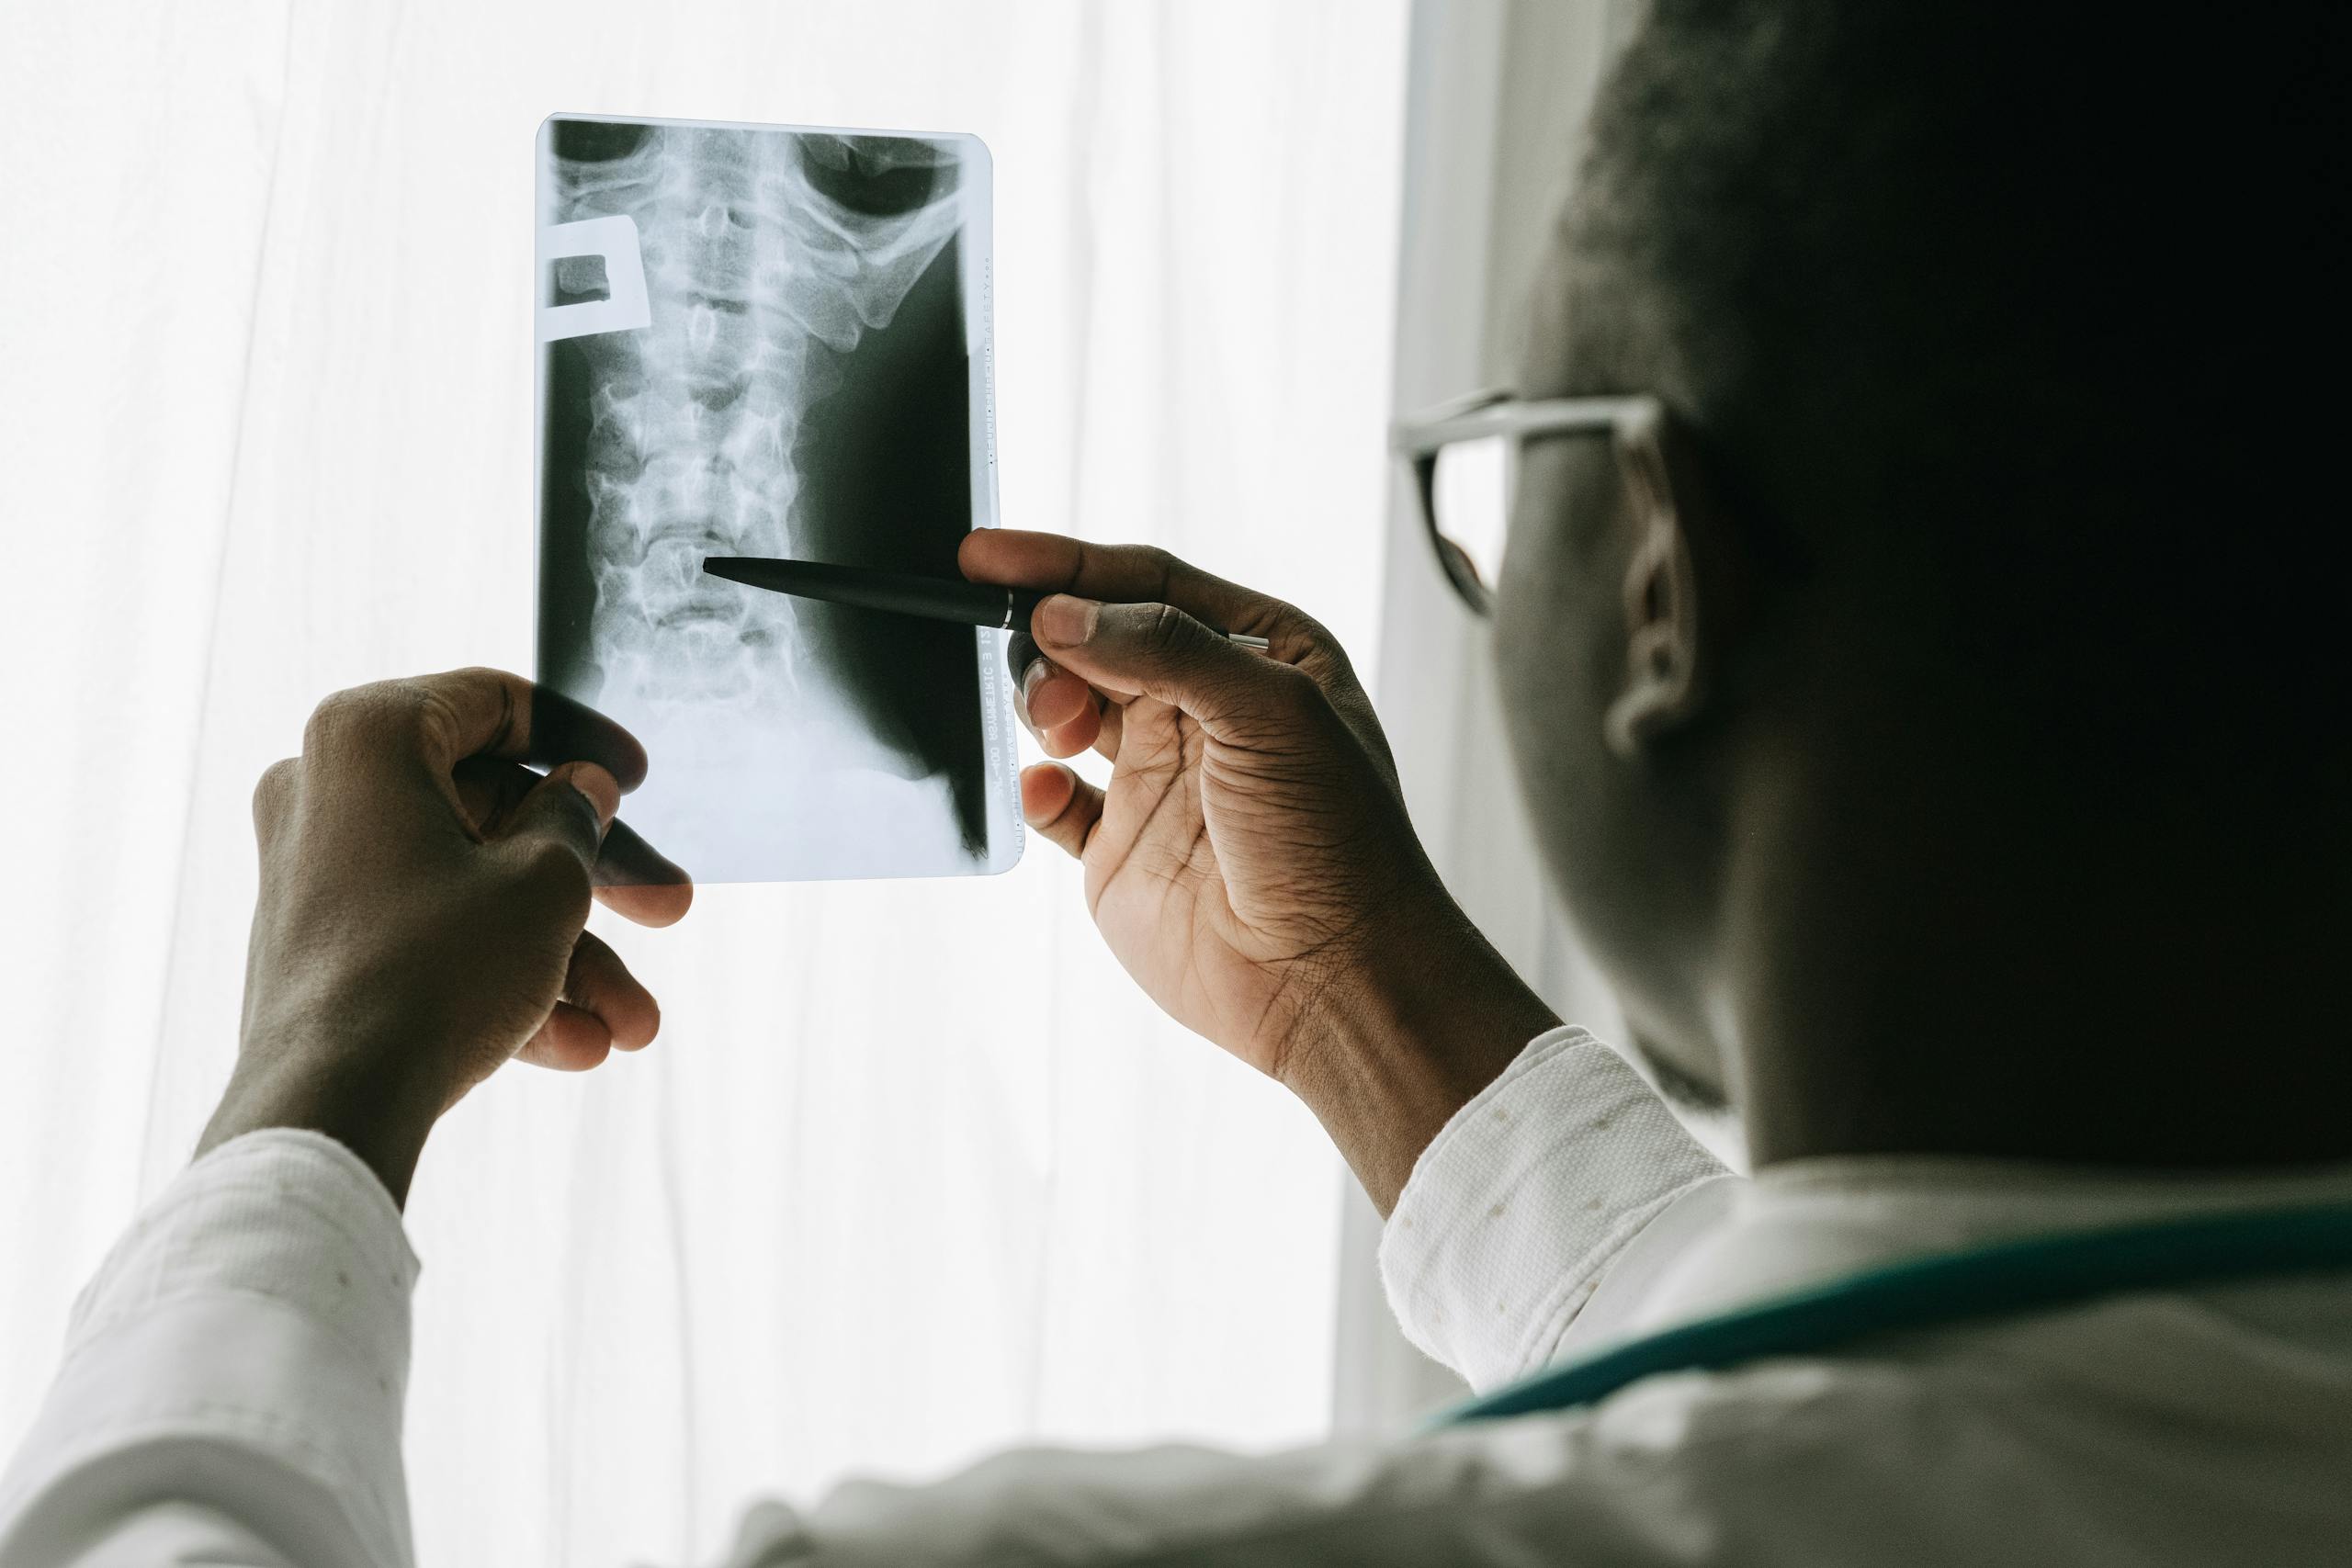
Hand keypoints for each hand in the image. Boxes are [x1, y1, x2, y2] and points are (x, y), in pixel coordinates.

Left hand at [197, 669, 693, 1204]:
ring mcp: (319, 872)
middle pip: (495, 813)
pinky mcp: (322, 946)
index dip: (580, 737)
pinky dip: (504, 978)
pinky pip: (433, 938)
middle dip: (598, 879)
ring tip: (635, 1022)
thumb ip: (574, 819)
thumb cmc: (433, 973)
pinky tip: (580, 1044)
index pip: (493, 703)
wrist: (326, 1109)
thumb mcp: (544, 883)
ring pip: (473, 889)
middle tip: (671, 907)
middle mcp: (328, 792)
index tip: (638, 778)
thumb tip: (579, 791)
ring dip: (566, 953)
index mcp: (369, 738)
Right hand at [960, 533, 1558, 1207]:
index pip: (1148, 585)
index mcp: (1260, 655)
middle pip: (1096, 638)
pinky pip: (1053, 801)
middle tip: (1043, 664)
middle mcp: (1206, 709)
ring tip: (1057, 728)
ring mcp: (1160, 779)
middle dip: (1051, 637)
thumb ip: (1163, 647)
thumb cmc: (1336, 843)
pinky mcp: (1121, 849)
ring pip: (1066, 708)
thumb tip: (1060, 612)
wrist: (1332, 981)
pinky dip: (1034, 787)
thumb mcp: (1268, 712)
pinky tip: (1045, 790)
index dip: (1065, 565)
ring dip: (1043, 702)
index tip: (984, 556)